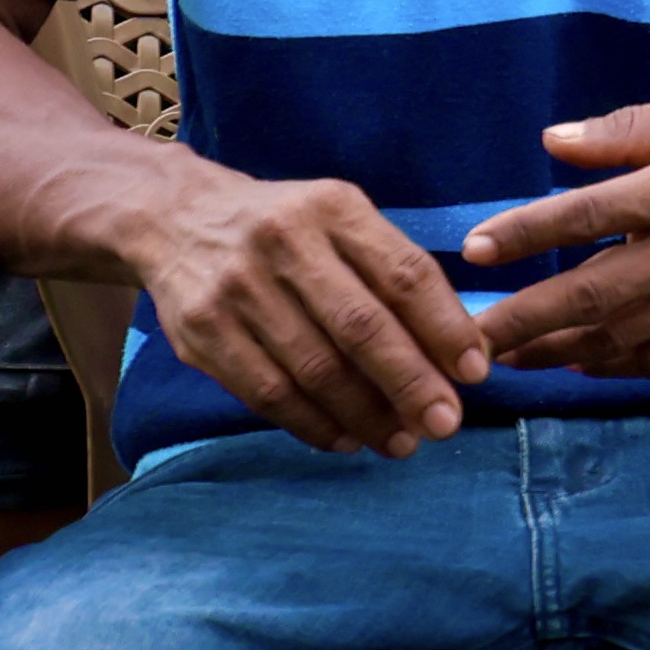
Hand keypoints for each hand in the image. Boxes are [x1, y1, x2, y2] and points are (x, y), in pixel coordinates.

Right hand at [120, 162, 488, 455]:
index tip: (475, 372)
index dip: (444, 327)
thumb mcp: (340, 219)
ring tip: (401, 442)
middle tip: (446, 424)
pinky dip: (313, 424)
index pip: (403, 273)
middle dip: (410, 383)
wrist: (174, 218)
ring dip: (365, 415)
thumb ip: (391, 271)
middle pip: (360, 327)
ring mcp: (238, 290)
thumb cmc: (284, 226)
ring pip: (314, 370)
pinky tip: (346, 439)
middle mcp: (285, 243)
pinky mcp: (202, 334)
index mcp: (334, 208)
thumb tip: (456, 347)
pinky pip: (267, 393)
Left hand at [461, 91, 649, 378]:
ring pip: (619, 337)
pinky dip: (613, 368)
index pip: (587, 213)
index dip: (527, 232)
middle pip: (590, 293)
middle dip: (521, 319)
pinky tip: (580, 366)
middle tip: (468, 337)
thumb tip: (553, 142)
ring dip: (556, 351)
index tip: (477, 249)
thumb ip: (632, 130)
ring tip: (507, 358)